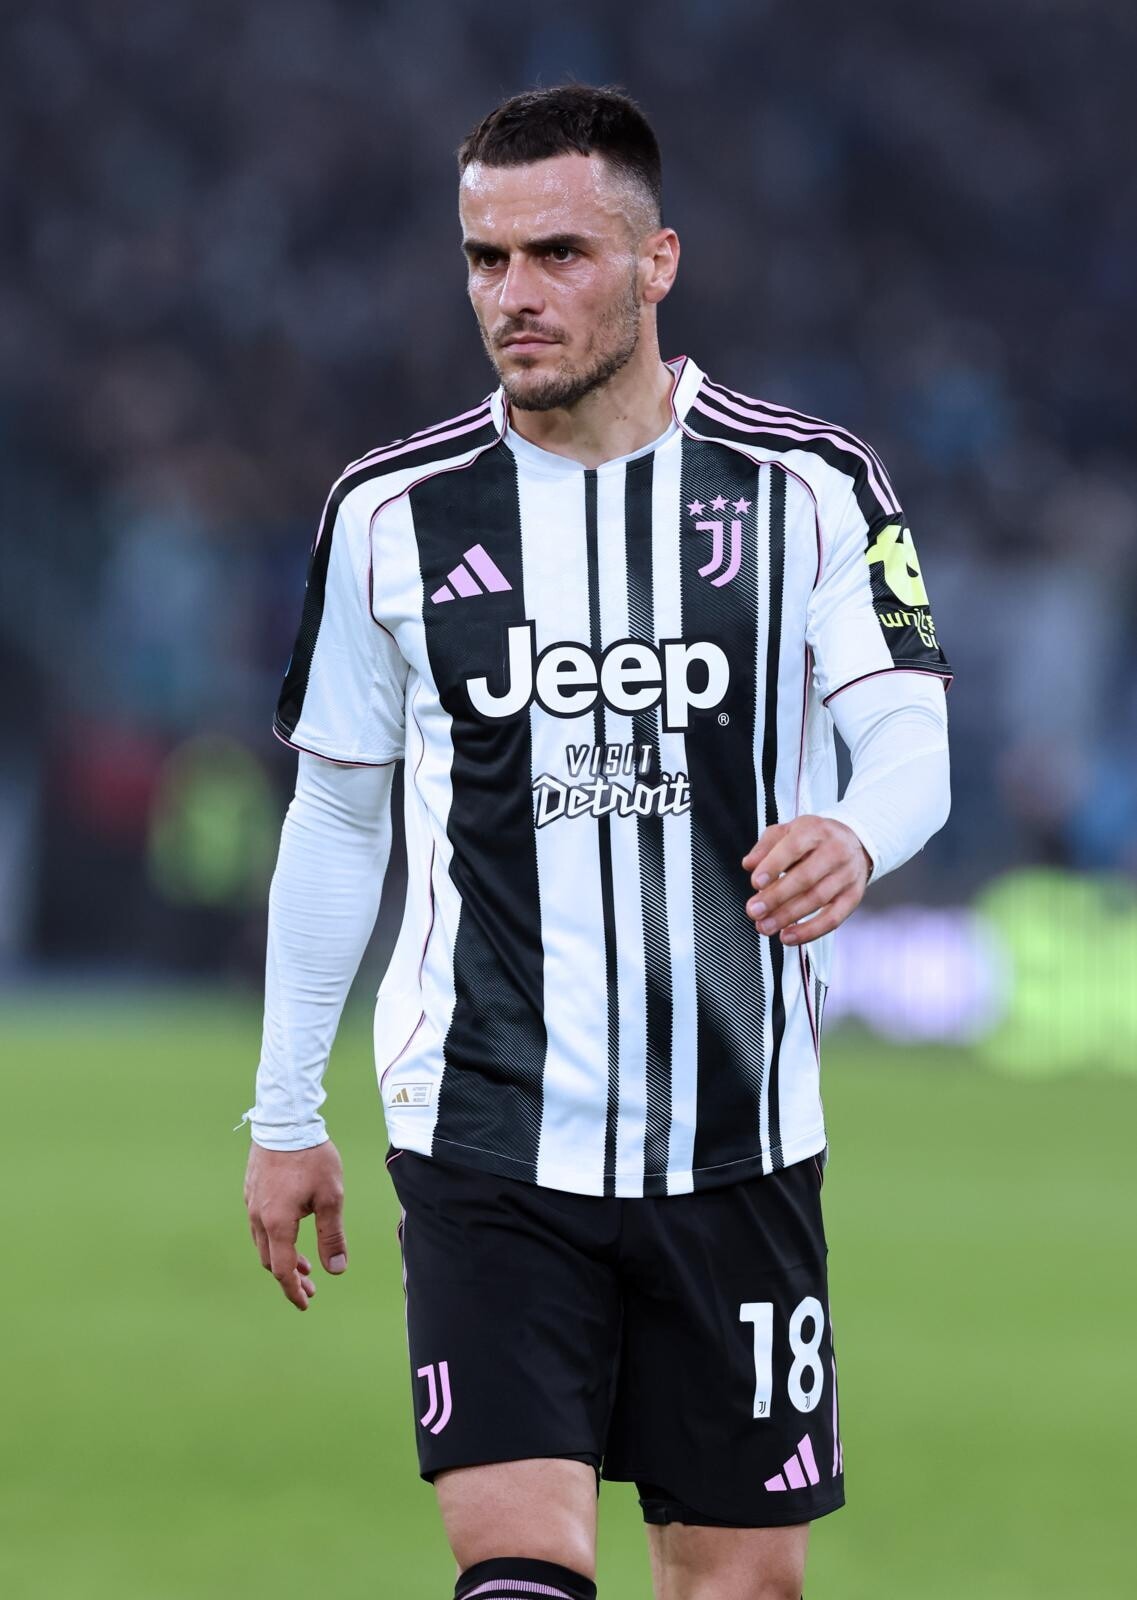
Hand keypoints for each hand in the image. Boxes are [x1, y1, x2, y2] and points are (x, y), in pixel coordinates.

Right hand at [243, 1140, 347, 1310]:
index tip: (306, 1303)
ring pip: (264, 1243)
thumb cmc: (312, 1157)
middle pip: (270, 1260)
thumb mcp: (331, 1197)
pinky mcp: (251, 1190)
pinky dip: (276, 1238)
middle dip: (290, 1277)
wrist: (286, 1119)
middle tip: (311, 1286)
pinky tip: (291, 1231)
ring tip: (306, 1263)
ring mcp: (251, 1203)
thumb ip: (332, 1235)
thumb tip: (336, 1270)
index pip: (283, 1269)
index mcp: (277, 1223)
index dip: (294, 1291)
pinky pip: (259, 1225)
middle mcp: (258, 1217)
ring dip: (283, 1257)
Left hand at [742, 816, 871, 946]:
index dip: (773, 866)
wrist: (855, 843)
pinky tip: (789, 936)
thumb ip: (766, 846)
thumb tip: (750, 864)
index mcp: (815, 831)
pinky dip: (809, 931)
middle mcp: (835, 852)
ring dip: (788, 917)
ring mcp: (846, 875)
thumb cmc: (816, 839)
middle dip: (776, 897)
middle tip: (755, 910)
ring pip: (817, 899)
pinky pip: (832, 919)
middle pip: (805, 878)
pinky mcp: (852, 897)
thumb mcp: (789, 830)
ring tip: (765, 926)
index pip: (794, 848)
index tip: (756, 883)